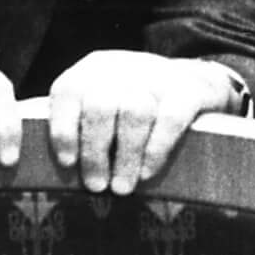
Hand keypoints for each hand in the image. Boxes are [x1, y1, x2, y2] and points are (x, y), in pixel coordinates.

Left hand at [44, 51, 238, 194]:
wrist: (196, 81)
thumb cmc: (137, 102)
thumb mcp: (106, 98)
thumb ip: (82, 120)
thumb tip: (57, 165)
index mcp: (93, 69)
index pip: (67, 91)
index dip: (63, 128)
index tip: (67, 163)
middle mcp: (121, 67)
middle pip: (99, 107)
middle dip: (94, 152)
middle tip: (96, 186)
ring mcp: (156, 76)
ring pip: (133, 113)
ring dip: (125, 156)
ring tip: (122, 187)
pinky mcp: (187, 90)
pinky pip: (169, 119)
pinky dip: (155, 149)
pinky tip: (146, 173)